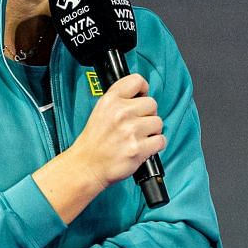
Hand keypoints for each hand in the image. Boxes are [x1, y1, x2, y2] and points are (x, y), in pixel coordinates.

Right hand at [68, 73, 162, 188]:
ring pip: (158, 122)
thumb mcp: (100, 111)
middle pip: (152, 103)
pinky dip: (155, 146)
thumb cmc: (94, 142)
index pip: (137, 81)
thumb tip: (141, 95)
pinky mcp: (138, 148)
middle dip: (148, 115)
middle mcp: (120, 113)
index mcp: (110, 101)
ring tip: (139, 138)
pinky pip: (161, 140)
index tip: (141, 98)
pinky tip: (143, 147)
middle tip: (138, 125)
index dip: (143, 90)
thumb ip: (119, 100)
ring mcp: (130, 131)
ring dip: (152, 131)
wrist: (87, 166)